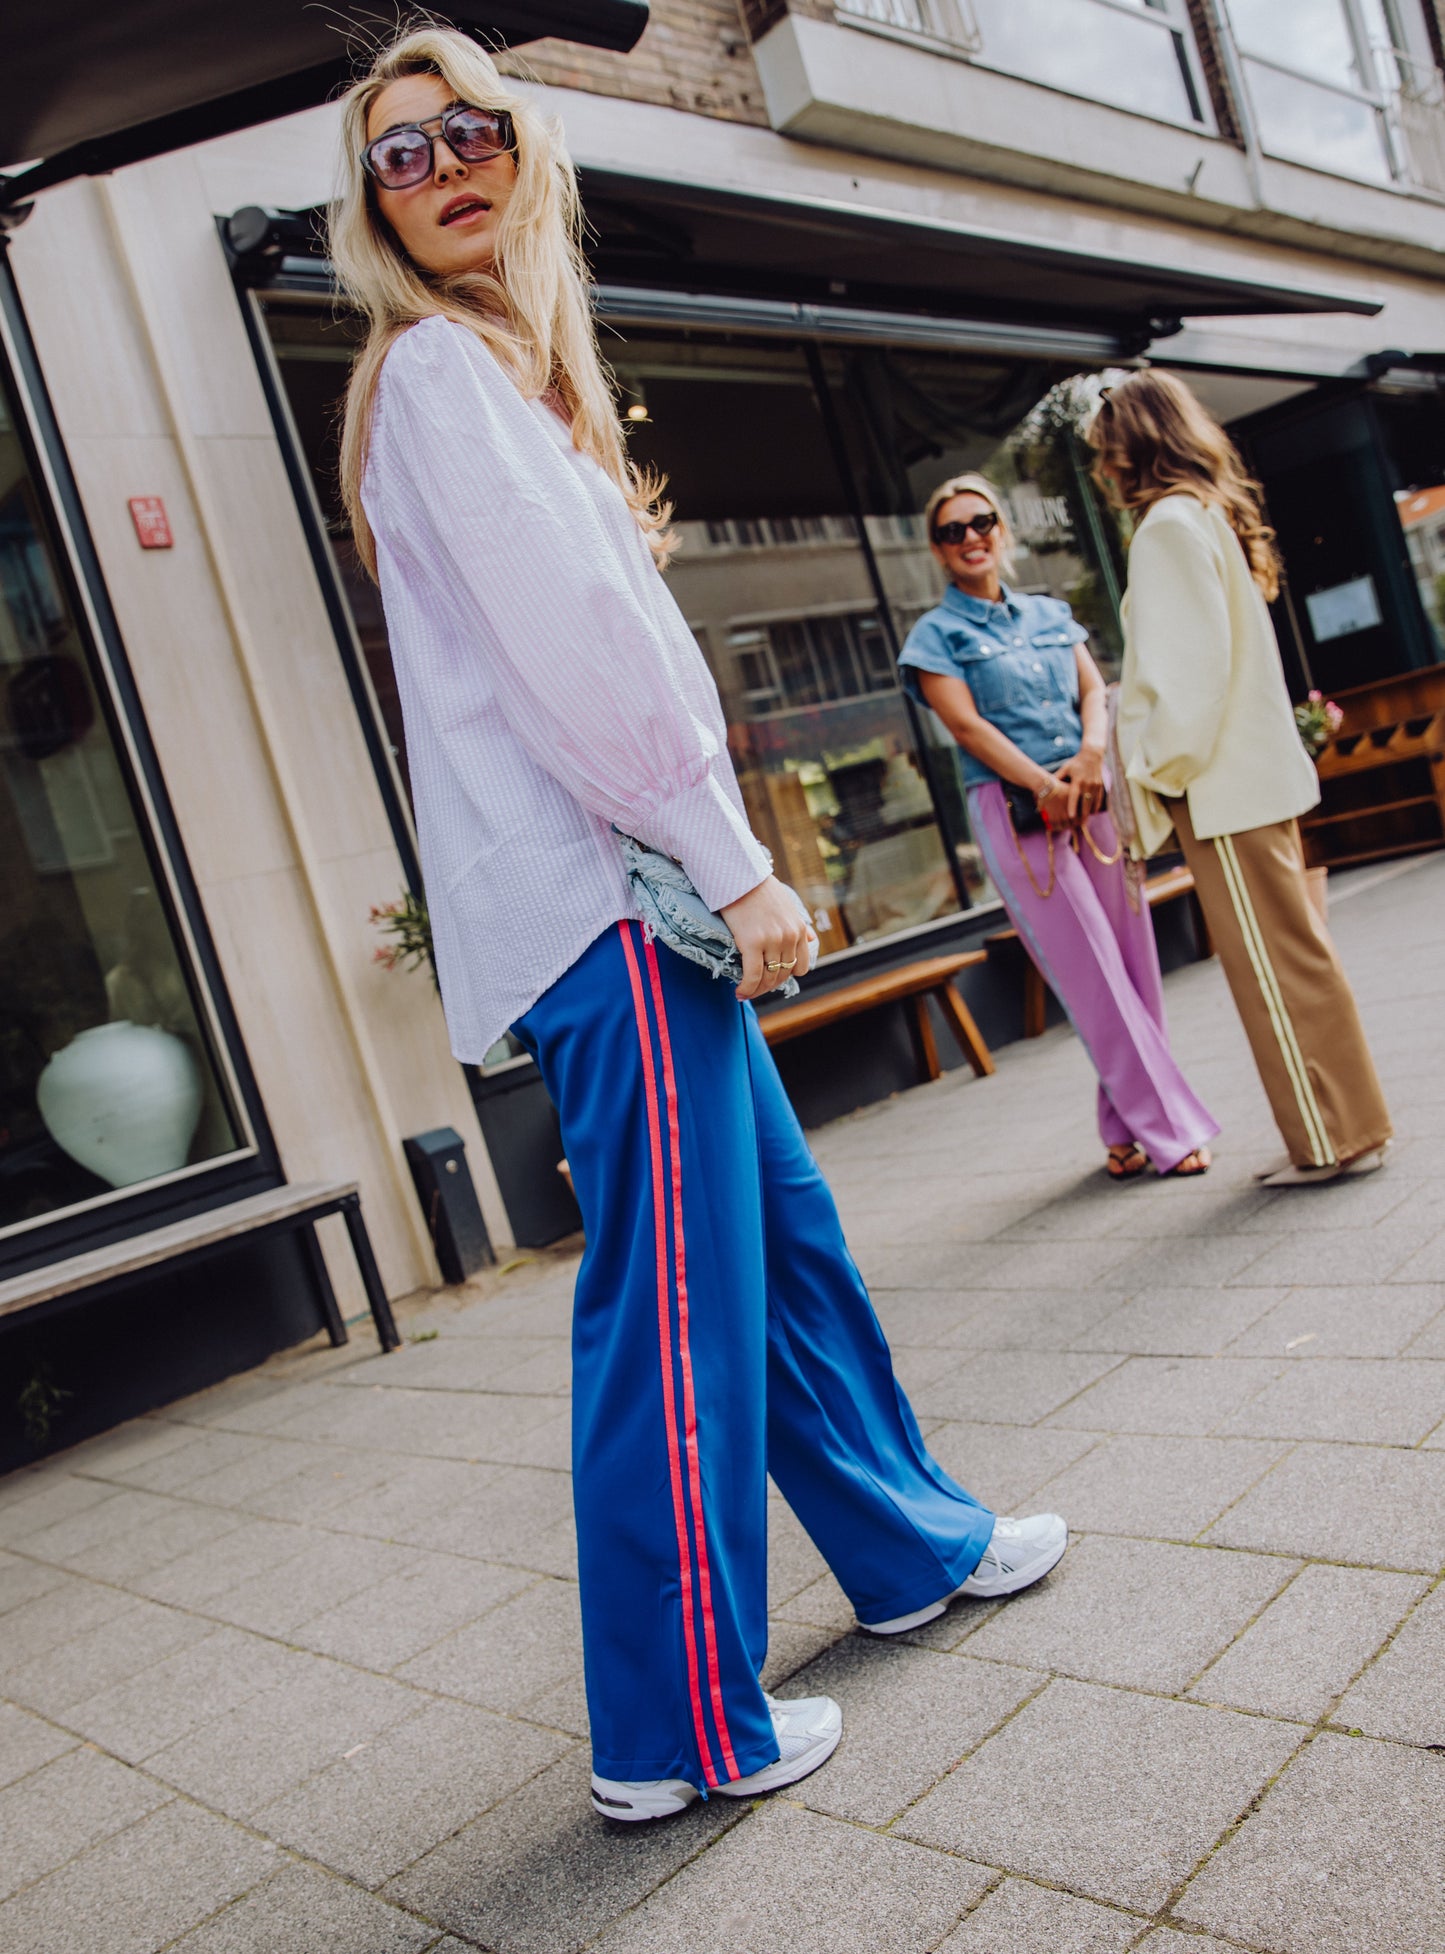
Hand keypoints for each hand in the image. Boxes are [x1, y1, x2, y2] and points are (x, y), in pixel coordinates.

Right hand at [720, 877, 815, 1000]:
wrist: (740, 875)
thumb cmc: (759, 889)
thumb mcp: (788, 906)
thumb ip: (800, 925)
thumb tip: (812, 939)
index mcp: (799, 929)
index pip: (800, 967)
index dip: (786, 977)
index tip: (772, 979)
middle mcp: (789, 937)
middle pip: (782, 975)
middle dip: (769, 986)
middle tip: (755, 989)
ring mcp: (772, 940)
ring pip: (768, 978)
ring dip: (757, 990)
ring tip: (745, 992)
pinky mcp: (752, 942)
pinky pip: (752, 975)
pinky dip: (746, 988)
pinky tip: (739, 992)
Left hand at [1050, 746, 1105, 823]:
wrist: (1092, 755)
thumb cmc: (1076, 762)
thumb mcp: (1066, 768)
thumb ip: (1057, 777)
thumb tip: (1045, 784)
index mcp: (1077, 780)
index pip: (1074, 796)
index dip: (1072, 806)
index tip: (1071, 816)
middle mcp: (1087, 784)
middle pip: (1085, 802)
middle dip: (1082, 814)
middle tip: (1078, 824)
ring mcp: (1095, 785)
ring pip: (1092, 802)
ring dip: (1089, 812)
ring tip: (1084, 821)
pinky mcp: (1100, 785)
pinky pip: (1098, 799)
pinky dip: (1095, 806)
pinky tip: (1092, 813)